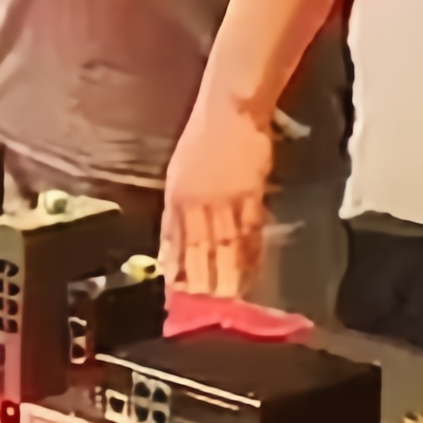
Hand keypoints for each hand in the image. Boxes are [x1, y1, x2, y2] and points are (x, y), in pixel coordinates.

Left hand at [162, 98, 276, 300]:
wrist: (229, 110)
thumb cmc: (203, 137)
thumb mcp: (179, 173)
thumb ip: (178, 208)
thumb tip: (177, 242)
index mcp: (175, 199)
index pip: (172, 244)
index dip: (174, 271)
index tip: (175, 297)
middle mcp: (195, 204)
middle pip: (197, 253)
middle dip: (200, 284)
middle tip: (204, 313)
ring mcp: (223, 202)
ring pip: (223, 248)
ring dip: (226, 277)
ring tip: (229, 303)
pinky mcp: (250, 197)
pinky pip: (249, 233)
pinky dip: (250, 254)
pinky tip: (251, 272)